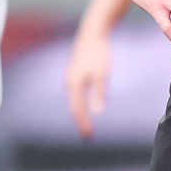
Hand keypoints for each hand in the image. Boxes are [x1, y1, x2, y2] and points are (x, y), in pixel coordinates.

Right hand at [65, 25, 110, 139]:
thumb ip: (98, 93)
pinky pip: (76, 94)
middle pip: (74, 107)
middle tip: (87, 136)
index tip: (88, 136)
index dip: (83, 124)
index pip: (77, 109)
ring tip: (85, 125)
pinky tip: (85, 106)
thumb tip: (96, 112)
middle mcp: (69, 82)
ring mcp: (71, 78)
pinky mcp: (75, 73)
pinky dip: (80, 103)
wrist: (92, 33)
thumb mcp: (101, 74)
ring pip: (74, 100)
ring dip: (79, 113)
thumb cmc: (98, 53)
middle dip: (80, 121)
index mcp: (74, 84)